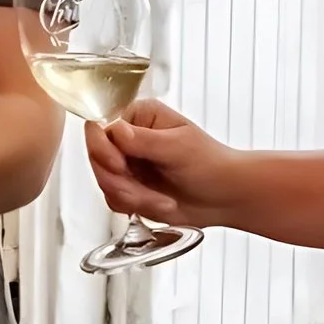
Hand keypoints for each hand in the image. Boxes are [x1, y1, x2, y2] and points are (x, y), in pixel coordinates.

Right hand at [85, 99, 231, 230]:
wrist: (225, 197)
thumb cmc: (211, 165)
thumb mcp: (179, 148)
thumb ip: (144, 140)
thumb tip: (115, 130)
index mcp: (139, 117)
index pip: (101, 128)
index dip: (104, 151)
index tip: (122, 167)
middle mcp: (129, 138)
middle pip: (97, 158)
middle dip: (121, 182)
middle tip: (142, 193)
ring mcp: (128, 164)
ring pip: (105, 183)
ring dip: (133, 197)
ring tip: (162, 201)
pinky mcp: (130, 187)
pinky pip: (113, 200)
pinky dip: (136, 206)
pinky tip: (160, 204)